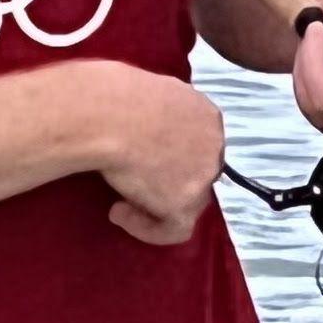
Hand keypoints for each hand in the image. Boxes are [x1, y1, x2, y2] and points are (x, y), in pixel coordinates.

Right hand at [89, 66, 239, 245]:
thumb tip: (143, 125)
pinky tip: (118, 213)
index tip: (142, 156)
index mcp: (207, 114)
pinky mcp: (184, 204)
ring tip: (118, 203)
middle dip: (166, 181)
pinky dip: (145, 227)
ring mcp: (203, 177)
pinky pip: (173, 229)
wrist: (107, 114)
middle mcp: (214, 145)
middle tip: (133, 181)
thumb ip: (159, 113)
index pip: (199, 144)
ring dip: (153, 205)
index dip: (173, 156)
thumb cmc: (115, 96)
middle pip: (196, 173)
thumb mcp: (148, 92)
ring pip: (187, 202)